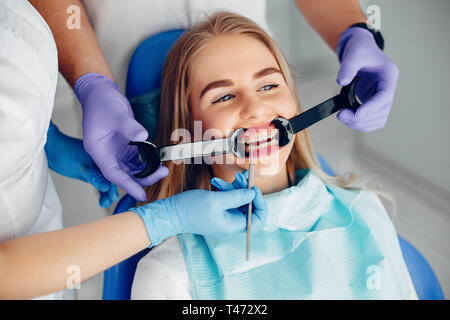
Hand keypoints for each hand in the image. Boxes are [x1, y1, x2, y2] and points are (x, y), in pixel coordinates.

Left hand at [45, 121, 118, 207]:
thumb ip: (94, 177)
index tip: (125, 192)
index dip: (122, 182)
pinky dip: (102, 192)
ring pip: (108, 182)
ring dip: (108, 193)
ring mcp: (98, 168)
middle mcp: (104, 161)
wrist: (51, 150)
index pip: (117, 171)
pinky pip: (101, 184)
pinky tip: (102, 200)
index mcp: (104, 156)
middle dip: (115, 190)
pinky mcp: (92, 173)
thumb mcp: (81, 167)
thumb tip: (107, 187)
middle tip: (112, 199)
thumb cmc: (64, 152)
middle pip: (115, 177)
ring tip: (106, 202)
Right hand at [74, 73, 166, 200]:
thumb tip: (143, 136)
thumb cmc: (101, 103)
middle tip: (161, 173)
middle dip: (142, 178)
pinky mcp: (124, 147)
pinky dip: (146, 163)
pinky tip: (156, 161)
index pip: (113, 174)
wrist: (101, 93)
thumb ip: (129, 127)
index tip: (141, 194)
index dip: (128, 185)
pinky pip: (135, 160)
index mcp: (98, 150)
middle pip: (124, 174)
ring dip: (146, 172)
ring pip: (131, 169)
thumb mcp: (116, 114)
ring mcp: (115, 152)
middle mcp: (106, 154)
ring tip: (162, 169)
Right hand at [130, 186, 266, 247]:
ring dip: (234, 187)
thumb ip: (236, 196)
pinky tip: (216, 183)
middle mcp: (231, 222)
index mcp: (234, 225)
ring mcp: (225, 216)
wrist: (171, 213)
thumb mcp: (216, 200)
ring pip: (238, 200)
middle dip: (246, 190)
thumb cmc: (191, 209)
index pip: (258, 219)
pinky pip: (228, 198)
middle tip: (242, 176)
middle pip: (249, 206)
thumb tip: (253, 194)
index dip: (260, 204)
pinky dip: (225, 189)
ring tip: (225, 178)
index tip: (254, 189)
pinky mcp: (218, 210)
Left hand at [336, 27, 398, 131]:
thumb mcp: (353, 54)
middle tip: (341, 115)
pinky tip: (347, 117)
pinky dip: (360, 122)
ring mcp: (381, 97)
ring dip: (361, 123)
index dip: (372, 107)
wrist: (359, 50)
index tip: (356, 114)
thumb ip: (348, 67)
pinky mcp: (373, 102)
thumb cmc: (360, 49)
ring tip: (342, 116)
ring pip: (378, 119)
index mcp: (389, 75)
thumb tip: (341, 81)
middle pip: (382, 111)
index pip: (385, 96)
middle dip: (362, 118)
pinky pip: (371, 119)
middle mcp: (388, 88)